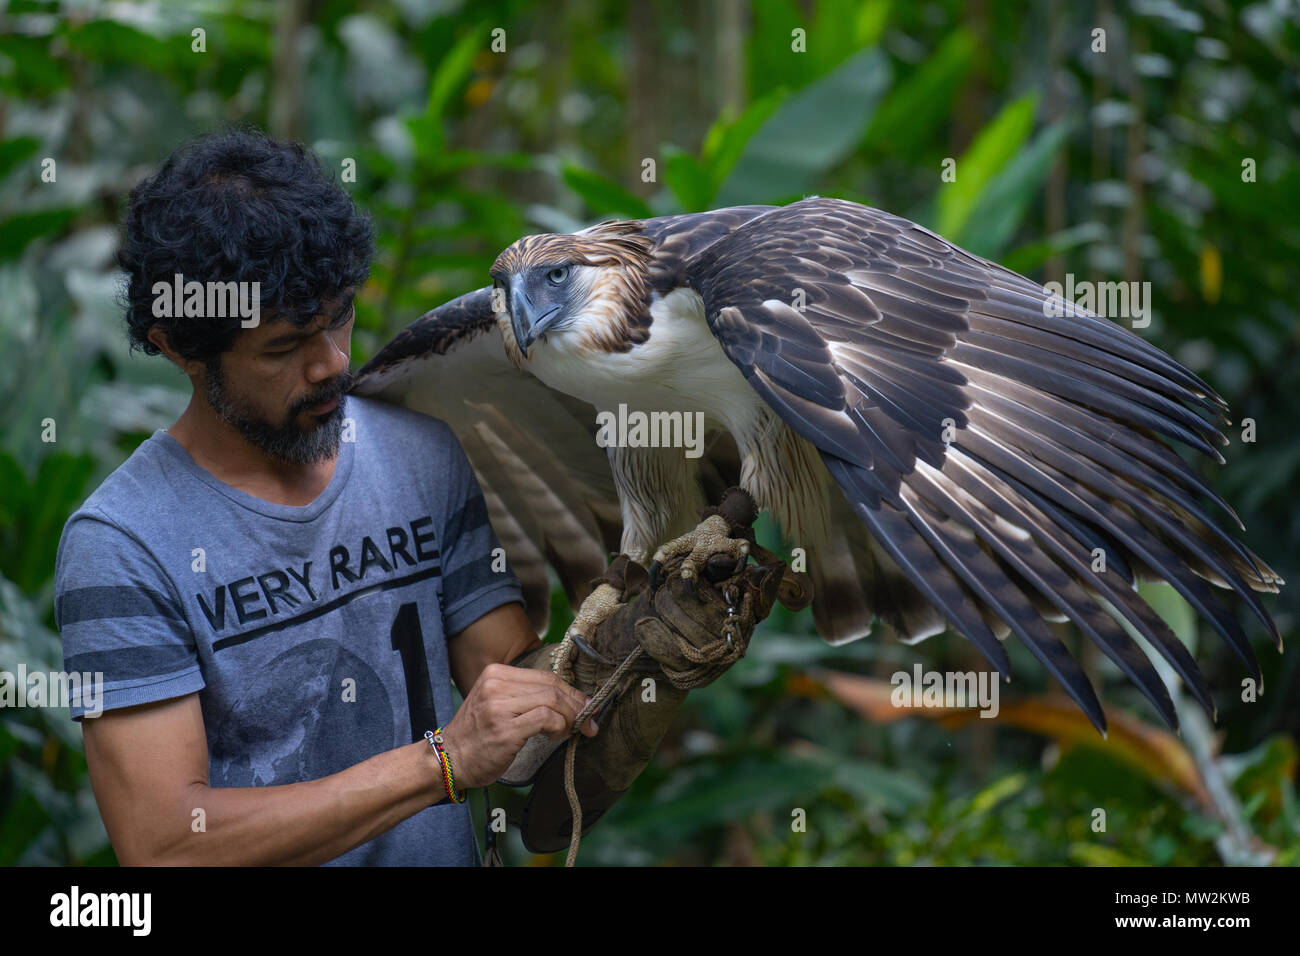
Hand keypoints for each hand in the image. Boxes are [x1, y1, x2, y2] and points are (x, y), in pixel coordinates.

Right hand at [438, 664, 598, 790]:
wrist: (448, 759)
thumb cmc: (477, 735)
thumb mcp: (496, 703)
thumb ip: (525, 696)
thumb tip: (569, 699)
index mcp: (496, 673)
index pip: (545, 676)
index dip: (571, 691)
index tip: (586, 705)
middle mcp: (496, 684)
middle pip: (552, 687)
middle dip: (577, 704)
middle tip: (589, 721)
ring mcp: (499, 706)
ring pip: (552, 701)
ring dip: (570, 718)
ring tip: (569, 731)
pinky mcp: (505, 728)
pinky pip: (545, 719)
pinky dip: (559, 727)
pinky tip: (556, 736)